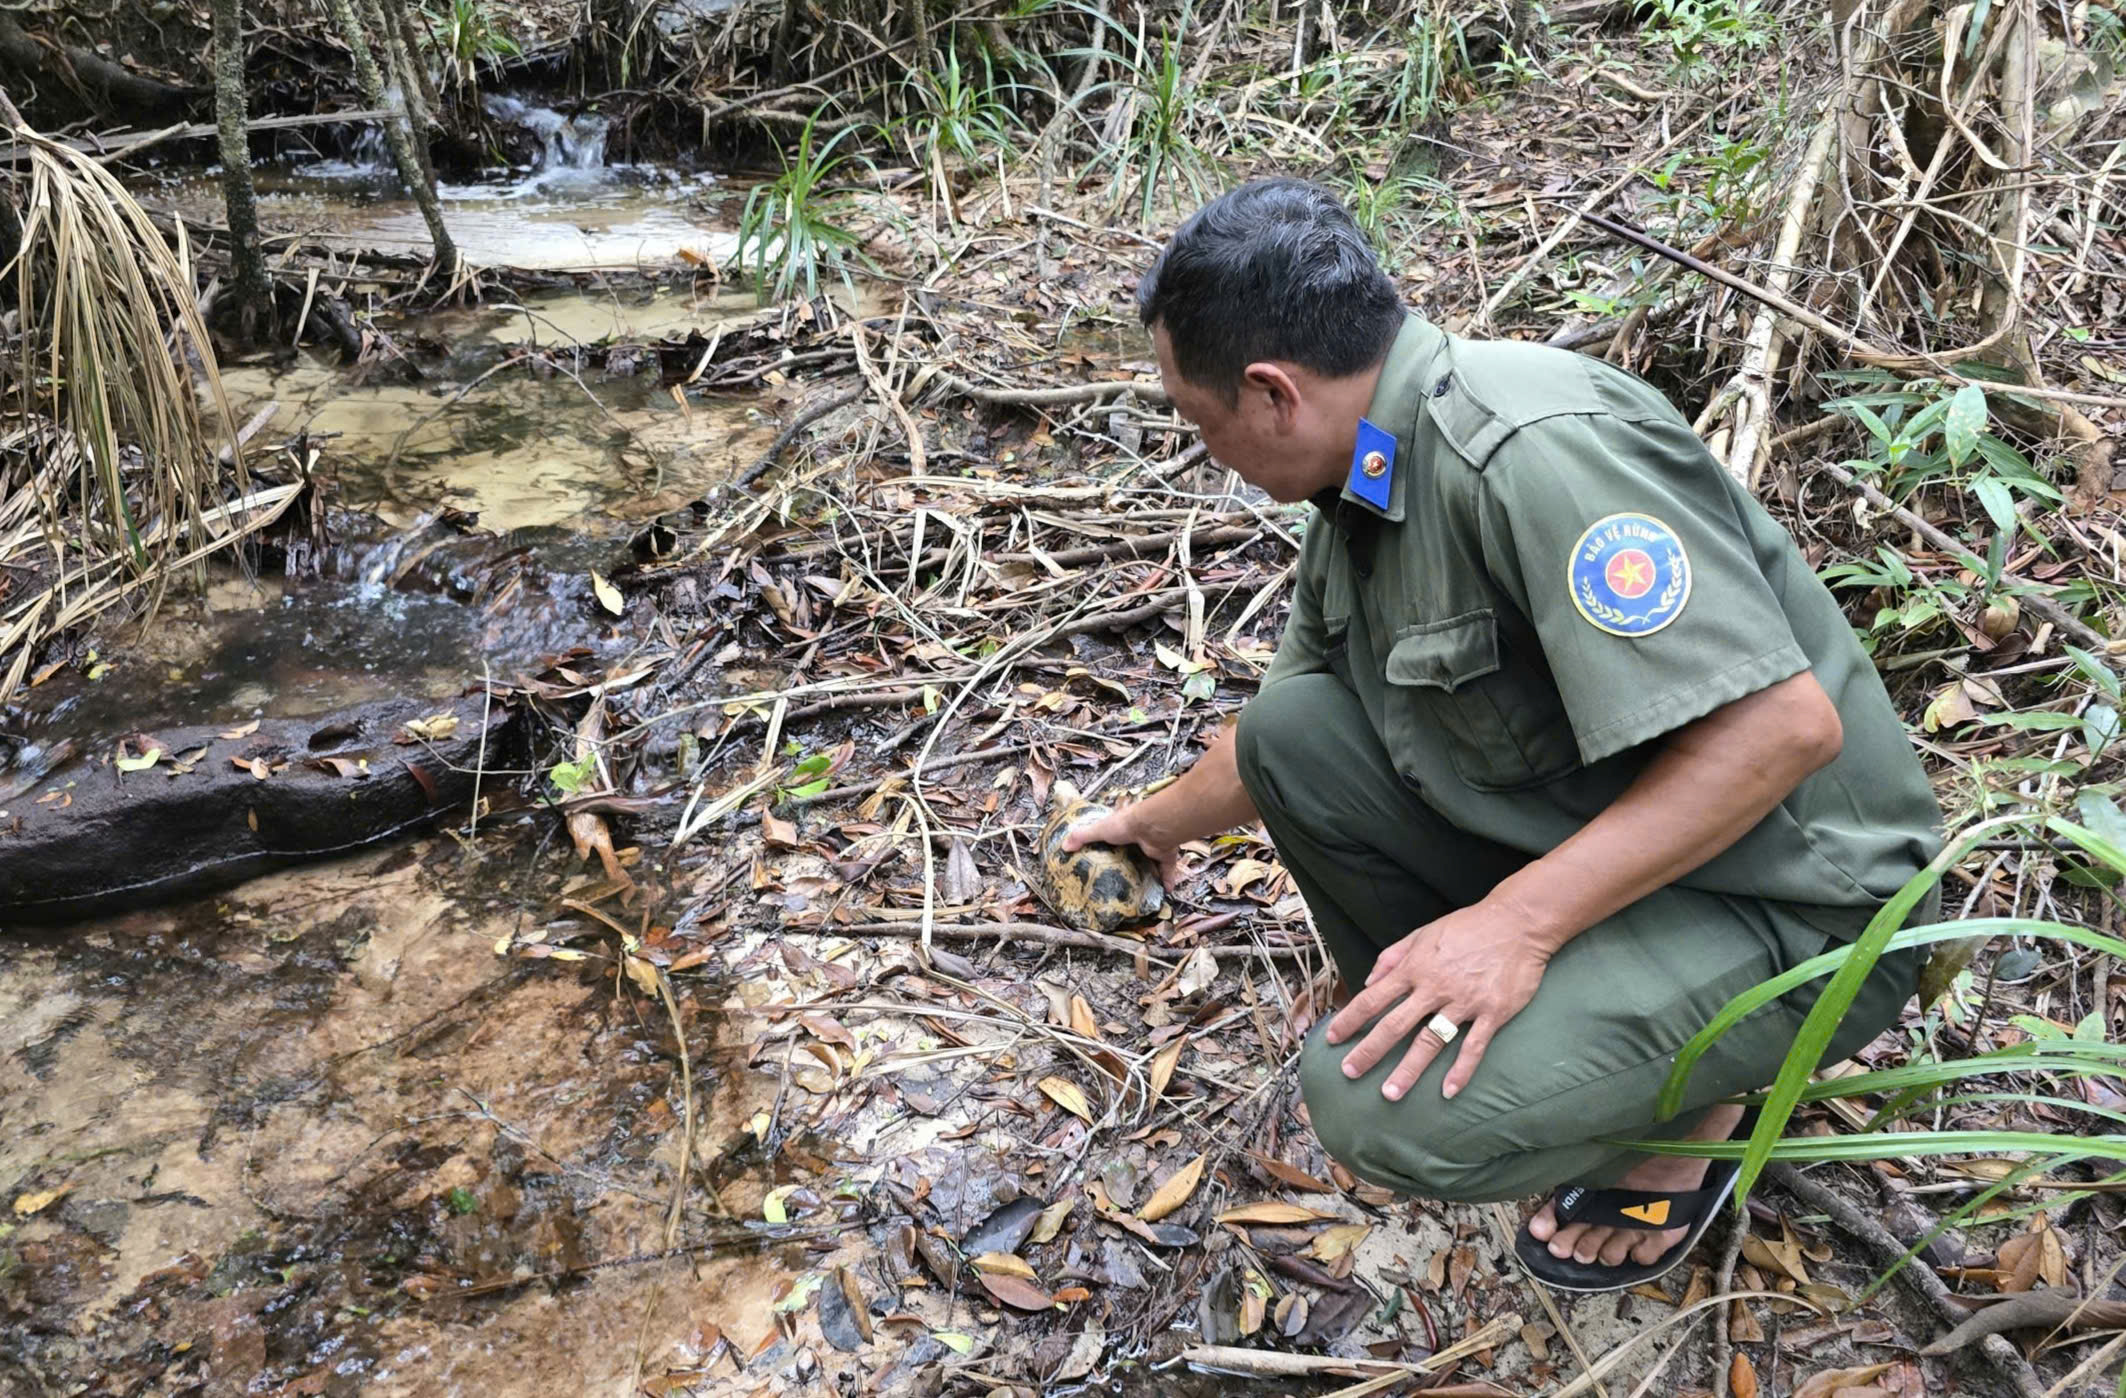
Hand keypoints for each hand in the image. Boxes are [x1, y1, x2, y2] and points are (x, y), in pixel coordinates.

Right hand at [1060, 800, 1179, 888]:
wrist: (1152, 827)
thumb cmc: (1124, 825)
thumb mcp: (1098, 830)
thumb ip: (1082, 837)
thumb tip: (1064, 847)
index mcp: (1124, 830)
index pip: (1117, 838)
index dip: (1112, 846)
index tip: (1107, 859)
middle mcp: (1140, 838)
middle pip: (1135, 851)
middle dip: (1131, 862)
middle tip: (1124, 880)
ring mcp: (1153, 847)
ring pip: (1151, 862)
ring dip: (1149, 873)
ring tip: (1141, 889)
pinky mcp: (1165, 855)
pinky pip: (1167, 870)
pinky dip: (1166, 881)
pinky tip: (1163, 891)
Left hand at [1322, 902, 1550, 1100]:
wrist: (1517, 923)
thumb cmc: (1468, 926)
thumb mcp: (1423, 933)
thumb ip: (1393, 956)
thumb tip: (1368, 980)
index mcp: (1415, 968)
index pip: (1374, 998)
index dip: (1351, 1019)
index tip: (1332, 1038)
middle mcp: (1434, 988)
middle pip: (1394, 1025)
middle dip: (1369, 1051)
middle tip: (1350, 1072)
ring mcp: (1464, 1002)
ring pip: (1430, 1041)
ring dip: (1409, 1070)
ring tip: (1391, 1094)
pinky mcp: (1492, 1012)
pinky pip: (1473, 1046)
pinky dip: (1461, 1070)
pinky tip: (1448, 1091)